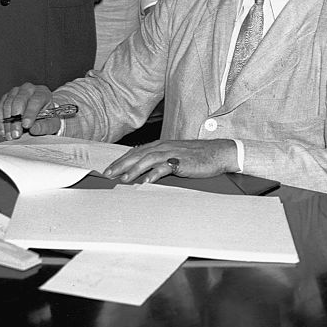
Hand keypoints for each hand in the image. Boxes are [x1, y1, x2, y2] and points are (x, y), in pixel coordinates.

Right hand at [0, 83, 57, 138]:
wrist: (40, 114)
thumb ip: (44, 127)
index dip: (30, 113)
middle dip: (16, 119)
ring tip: (10, 135)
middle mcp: (28, 89)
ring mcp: (16, 92)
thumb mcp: (51, 124)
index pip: (36, 100)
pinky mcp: (6, 97)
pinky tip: (4, 131)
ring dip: (7, 122)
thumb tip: (34, 129)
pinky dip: (0, 121)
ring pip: (8, 104)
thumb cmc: (47, 117)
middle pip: (19, 100)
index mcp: (42, 93)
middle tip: (16, 134)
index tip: (26, 125)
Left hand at [103, 139, 238, 183]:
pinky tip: (146, 181)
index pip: (136, 151)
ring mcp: (172, 153)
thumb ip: (161, 161)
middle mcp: (164, 147)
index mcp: (161, 145)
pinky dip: (154, 173)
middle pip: (138, 155)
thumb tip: (145, 170)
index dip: (122, 160)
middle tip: (108, 174)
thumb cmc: (198, 156)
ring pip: (148, 159)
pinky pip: (165, 167)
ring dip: (134, 169)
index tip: (109, 169)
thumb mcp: (176, 156)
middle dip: (121, 165)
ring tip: (124, 179)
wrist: (218, 152)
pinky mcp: (182, 161)